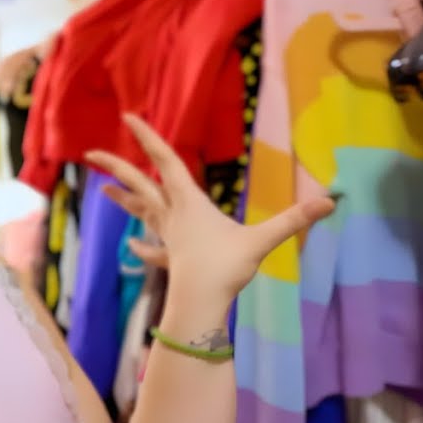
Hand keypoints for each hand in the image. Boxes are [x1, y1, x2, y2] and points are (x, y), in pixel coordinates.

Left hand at [85, 114, 334, 304]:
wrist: (199, 305)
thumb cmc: (224, 269)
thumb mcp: (262, 240)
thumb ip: (294, 220)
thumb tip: (332, 201)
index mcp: (188, 201)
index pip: (164, 160)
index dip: (147, 137)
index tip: (127, 117)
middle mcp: (172, 215)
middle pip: (139, 184)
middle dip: (115, 167)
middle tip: (90, 154)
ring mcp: (167, 237)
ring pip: (141, 212)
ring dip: (123, 199)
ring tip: (102, 190)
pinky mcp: (170, 259)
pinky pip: (152, 249)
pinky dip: (142, 245)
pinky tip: (131, 246)